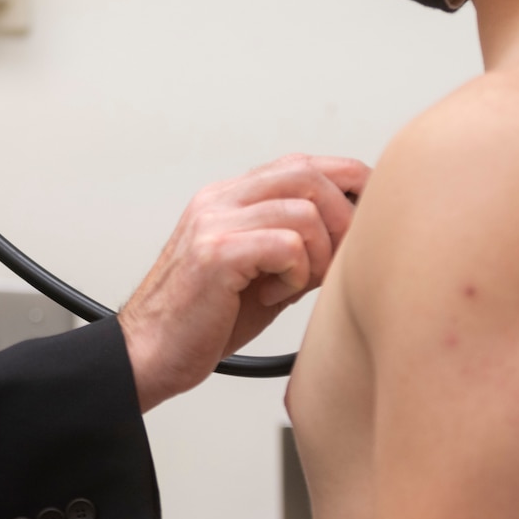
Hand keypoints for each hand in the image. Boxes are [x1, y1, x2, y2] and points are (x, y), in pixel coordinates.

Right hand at [119, 153, 369, 410]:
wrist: (149, 355)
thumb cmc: (203, 321)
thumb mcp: (261, 273)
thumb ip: (299, 247)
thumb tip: (354, 235)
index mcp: (229, 198)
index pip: (302, 163)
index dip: (346, 181)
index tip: (369, 212)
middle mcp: (220, 200)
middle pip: (307, 174)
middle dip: (342, 218)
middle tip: (338, 261)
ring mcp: (215, 221)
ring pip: (303, 211)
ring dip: (318, 255)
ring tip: (293, 285)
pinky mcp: (216, 252)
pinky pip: (286, 245)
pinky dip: (296, 275)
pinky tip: (274, 295)